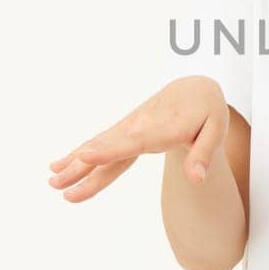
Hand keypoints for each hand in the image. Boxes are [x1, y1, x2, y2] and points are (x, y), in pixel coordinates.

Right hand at [46, 76, 228, 201]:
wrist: (194, 88)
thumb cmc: (208, 111)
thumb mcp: (216, 130)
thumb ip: (203, 155)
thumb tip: (196, 180)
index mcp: (166, 126)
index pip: (136, 141)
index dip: (111, 149)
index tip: (87, 156)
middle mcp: (141, 125)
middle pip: (109, 147)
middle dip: (83, 164)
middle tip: (57, 180)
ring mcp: (129, 127)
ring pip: (99, 146)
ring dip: (74, 163)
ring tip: (52, 180)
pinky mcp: (123, 130)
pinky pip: (99, 144)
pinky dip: (78, 155)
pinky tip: (58, 166)